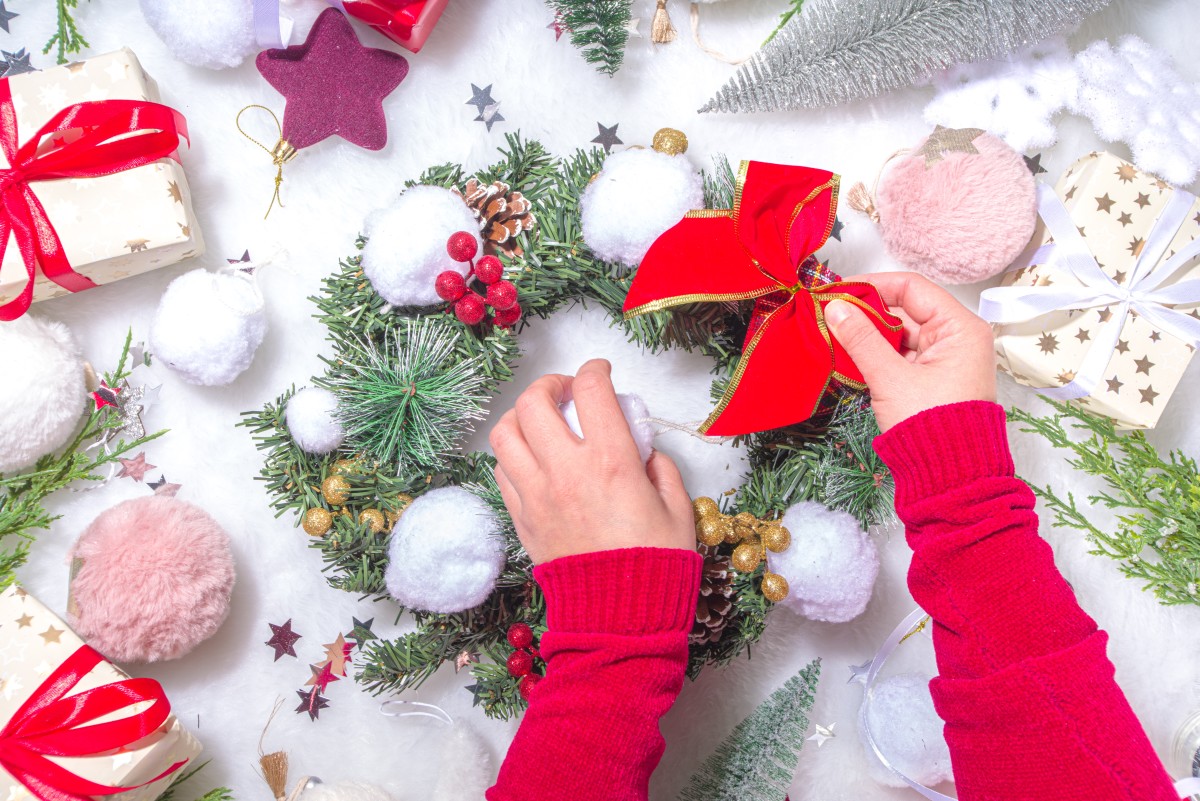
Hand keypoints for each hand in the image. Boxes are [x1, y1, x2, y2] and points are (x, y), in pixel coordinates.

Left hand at [489, 359, 694, 564]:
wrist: (621, 618)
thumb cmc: (656, 565)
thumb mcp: (677, 508)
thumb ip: (659, 467)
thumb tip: (642, 449)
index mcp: (611, 462)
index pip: (591, 390)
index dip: (594, 369)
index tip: (600, 371)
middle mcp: (566, 471)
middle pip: (534, 402)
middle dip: (549, 385)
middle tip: (565, 392)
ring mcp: (537, 495)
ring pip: (505, 433)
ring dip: (521, 417)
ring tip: (540, 421)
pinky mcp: (522, 519)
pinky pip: (501, 471)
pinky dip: (512, 455)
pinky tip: (533, 459)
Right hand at [824, 272, 995, 432]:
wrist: (951, 477)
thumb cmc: (930, 425)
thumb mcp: (890, 378)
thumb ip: (860, 338)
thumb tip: (834, 307)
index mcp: (960, 328)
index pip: (912, 288)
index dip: (873, 285)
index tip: (839, 290)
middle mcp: (958, 339)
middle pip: (905, 310)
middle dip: (867, 312)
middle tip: (830, 314)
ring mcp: (946, 360)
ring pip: (900, 334)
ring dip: (870, 335)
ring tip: (835, 335)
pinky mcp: (933, 379)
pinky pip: (901, 356)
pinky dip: (878, 354)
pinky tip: (851, 355)